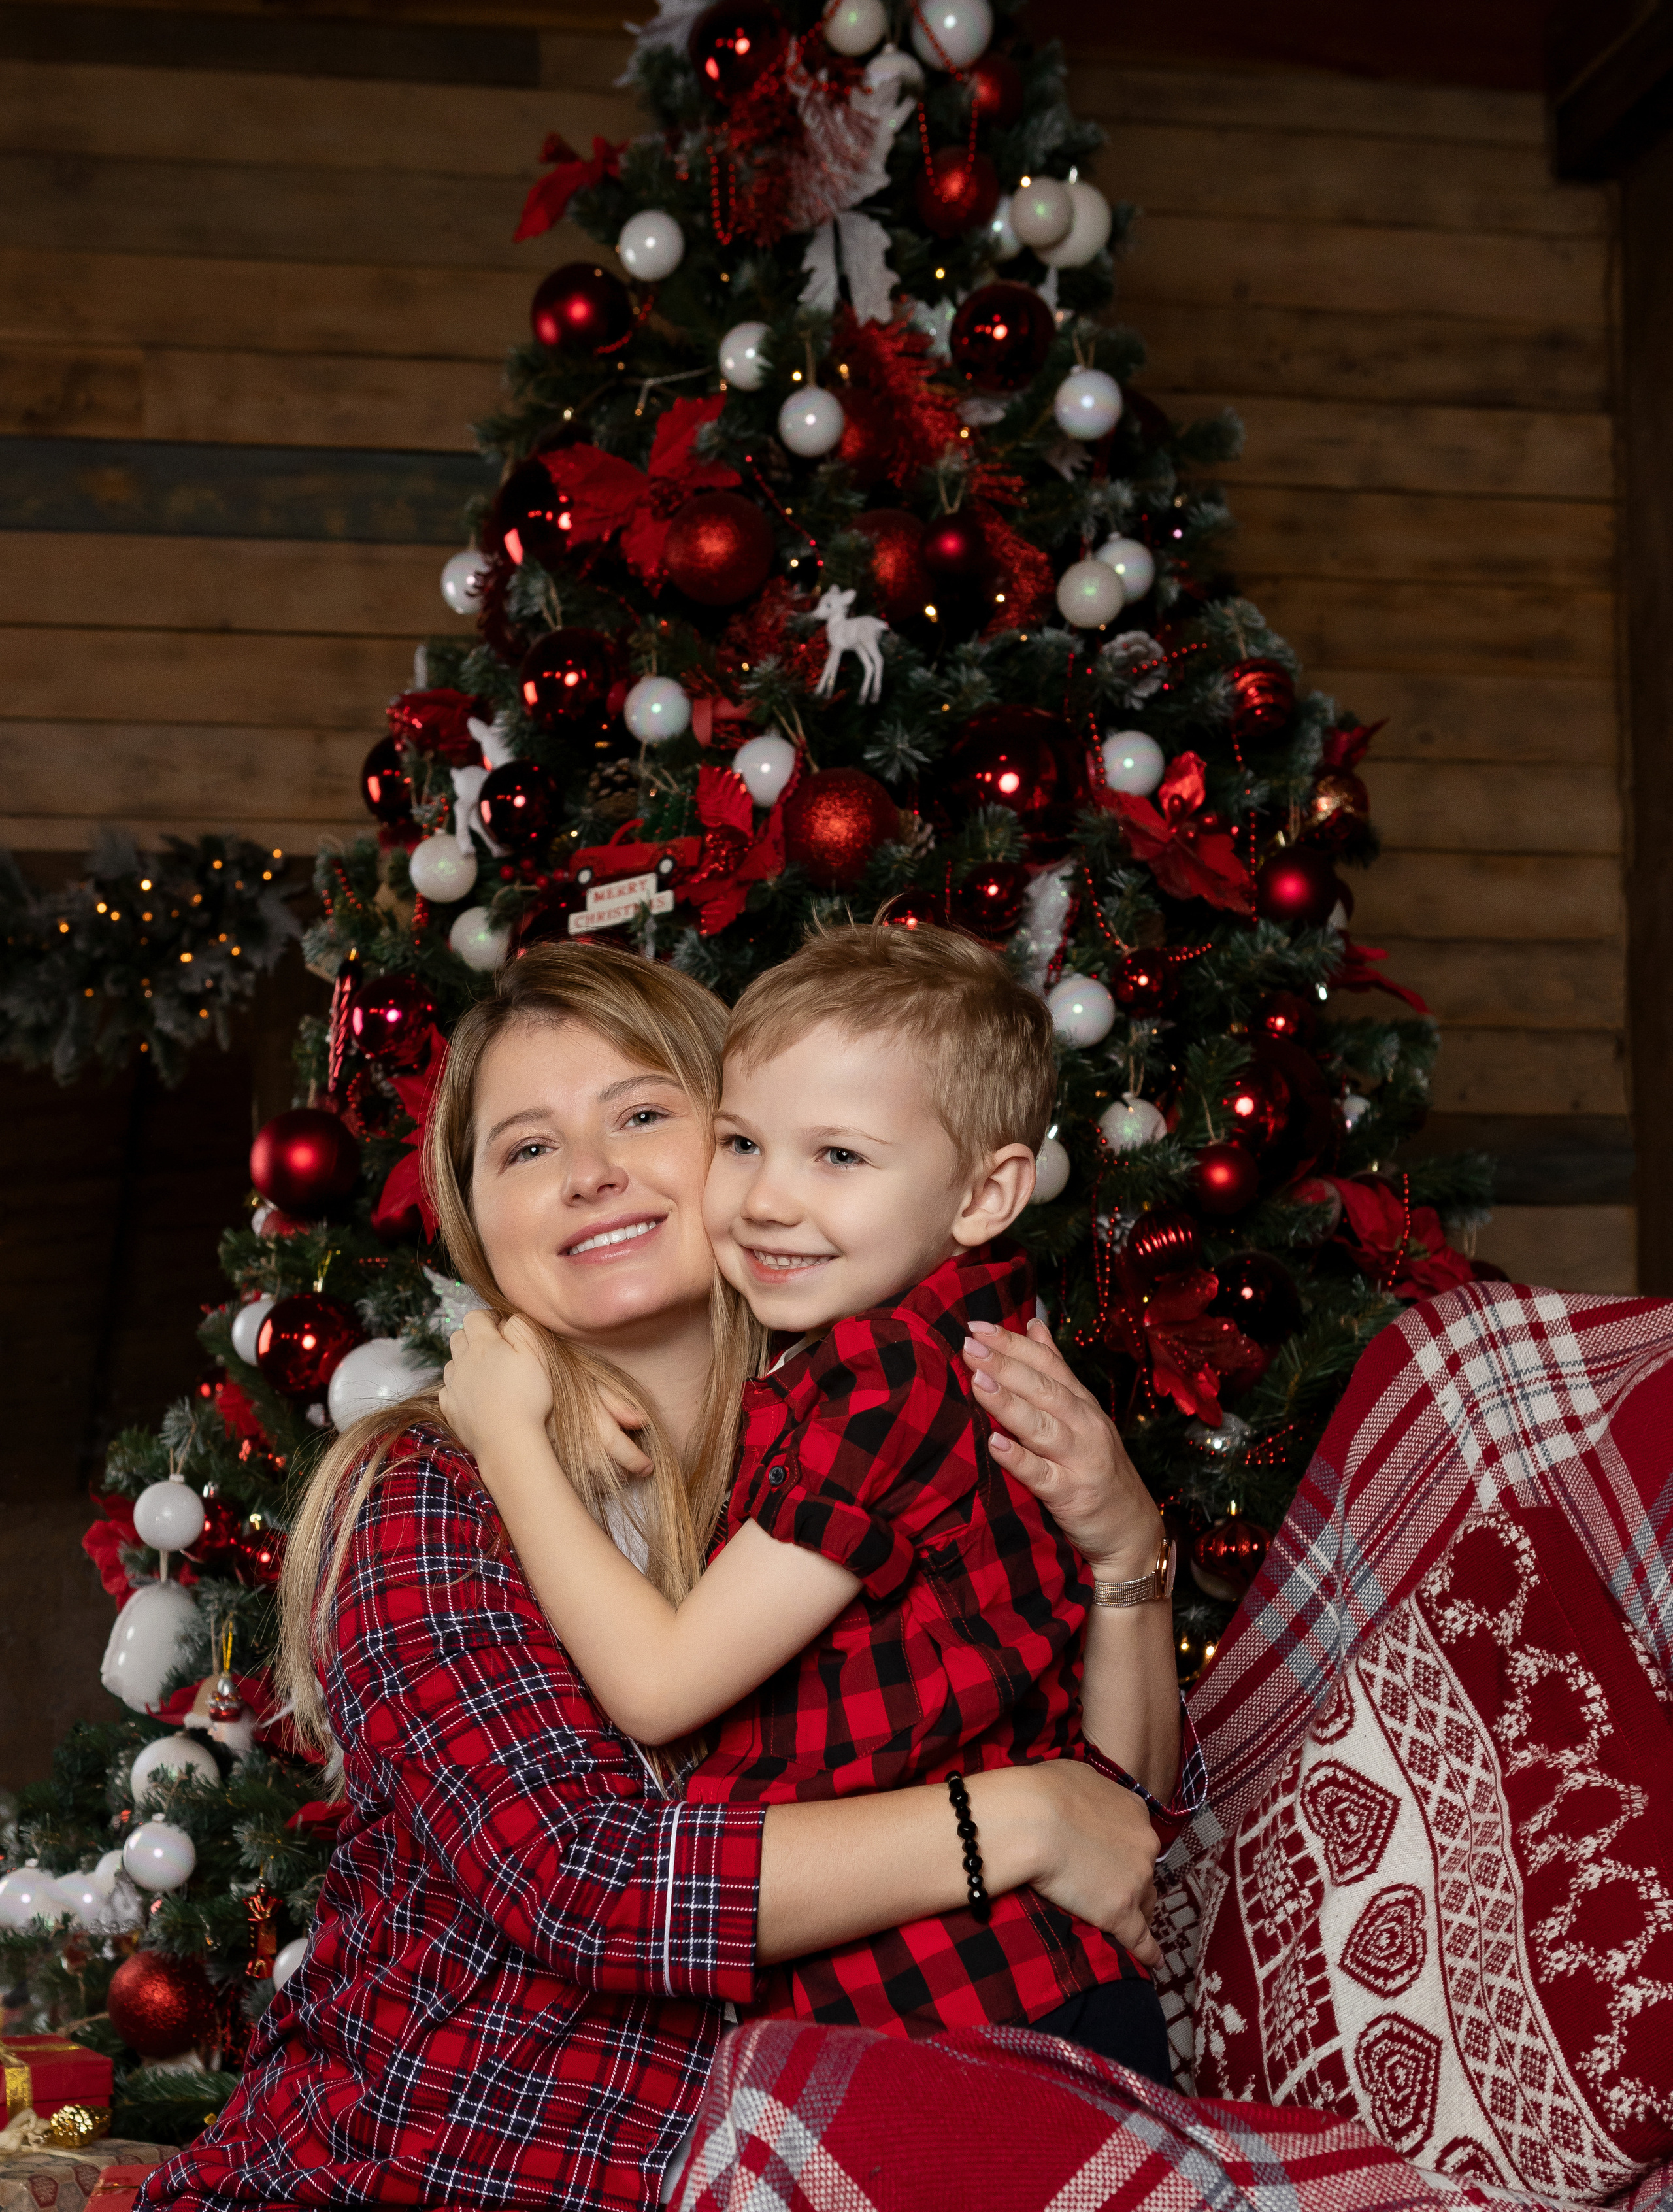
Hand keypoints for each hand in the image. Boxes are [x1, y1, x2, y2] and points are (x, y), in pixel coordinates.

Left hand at [439, 1309, 553, 1458]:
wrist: (508, 1441)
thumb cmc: (528, 1397)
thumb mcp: (536, 1354)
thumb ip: (521, 1328)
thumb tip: (508, 1319)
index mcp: (483, 1345)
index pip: (474, 1317)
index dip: (487, 1317)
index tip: (501, 1326)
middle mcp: (463, 1362)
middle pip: (458, 1336)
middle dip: (473, 1336)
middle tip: (494, 1348)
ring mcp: (453, 1387)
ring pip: (451, 1363)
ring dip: (464, 1362)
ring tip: (485, 1374)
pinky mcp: (450, 1409)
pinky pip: (448, 1390)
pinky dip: (458, 1388)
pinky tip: (474, 1396)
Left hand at [963, 1318, 1158, 1577]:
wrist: (1131, 1532)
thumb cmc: (1097, 1469)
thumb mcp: (1082, 1415)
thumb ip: (1056, 1371)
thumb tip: (1033, 1325)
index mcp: (1083, 1404)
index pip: (1048, 1364)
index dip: (1013, 1343)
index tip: (978, 1324)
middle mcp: (1085, 1426)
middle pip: (1044, 1389)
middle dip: (1006, 1364)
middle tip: (970, 1343)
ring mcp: (1080, 1461)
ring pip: (1042, 1426)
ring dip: (1009, 1402)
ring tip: (977, 1380)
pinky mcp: (1071, 1496)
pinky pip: (1042, 1476)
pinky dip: (1019, 1459)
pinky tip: (995, 1444)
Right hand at [974, 1760, 1160, 1965]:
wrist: (1032, 1820)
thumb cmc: (1045, 1791)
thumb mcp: (1076, 1774)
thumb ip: (1092, 1791)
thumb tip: (1085, 1796)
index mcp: (1135, 1811)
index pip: (1138, 1838)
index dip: (1125, 1850)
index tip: (1113, 1858)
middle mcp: (1144, 1845)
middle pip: (1146, 1871)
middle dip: (1133, 1880)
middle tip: (1110, 1888)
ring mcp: (1136, 1881)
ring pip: (1146, 1903)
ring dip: (1138, 1912)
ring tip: (1129, 1925)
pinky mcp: (1120, 1913)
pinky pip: (1141, 1939)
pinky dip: (1148, 1952)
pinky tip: (1153, 1963)